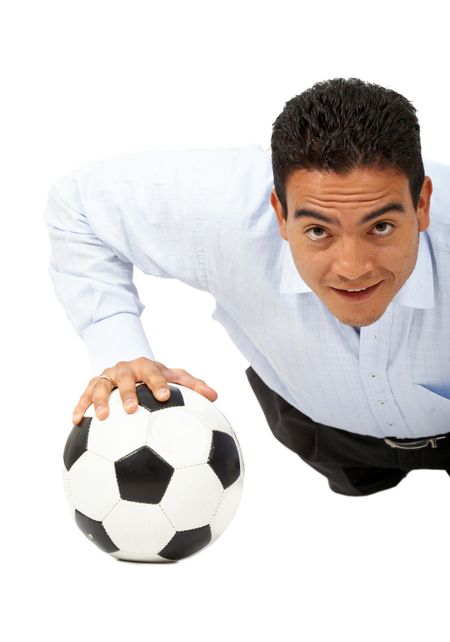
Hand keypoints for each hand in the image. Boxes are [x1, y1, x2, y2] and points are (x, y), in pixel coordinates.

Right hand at [71, 357, 217, 424]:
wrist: (130, 366)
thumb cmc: (156, 377)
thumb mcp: (174, 378)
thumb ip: (193, 386)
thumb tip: (215, 396)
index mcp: (146, 366)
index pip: (154, 372)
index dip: (158, 383)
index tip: (164, 396)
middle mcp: (125, 369)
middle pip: (124, 377)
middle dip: (127, 392)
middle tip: (131, 409)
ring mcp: (107, 377)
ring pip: (100, 386)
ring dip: (100, 401)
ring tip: (101, 418)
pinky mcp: (93, 385)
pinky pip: (84, 396)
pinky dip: (79, 407)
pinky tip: (74, 422)